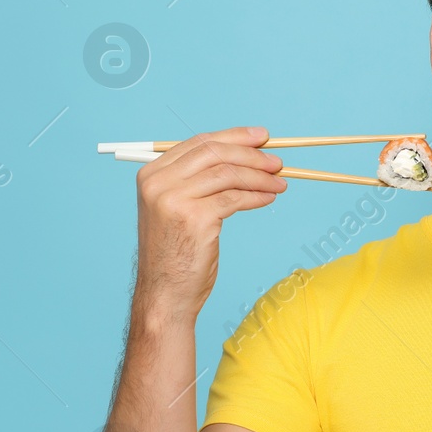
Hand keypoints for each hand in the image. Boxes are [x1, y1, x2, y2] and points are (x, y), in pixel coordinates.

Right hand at [133, 126, 286, 319]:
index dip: (234, 137)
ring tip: (280, 182)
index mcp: (151, 174)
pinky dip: (257, 196)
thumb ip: (197, 180)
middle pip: (214, 152)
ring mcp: (174, 199)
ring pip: (227, 173)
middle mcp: (158, 182)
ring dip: (259, 176)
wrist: (165, 294)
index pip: (199, 142)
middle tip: (277, 161)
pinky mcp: (194, 217)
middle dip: (251, 154)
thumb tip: (243, 154)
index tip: (262, 136)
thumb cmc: (175, 254)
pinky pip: (235, 198)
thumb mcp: (177, 208)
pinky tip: (269, 198)